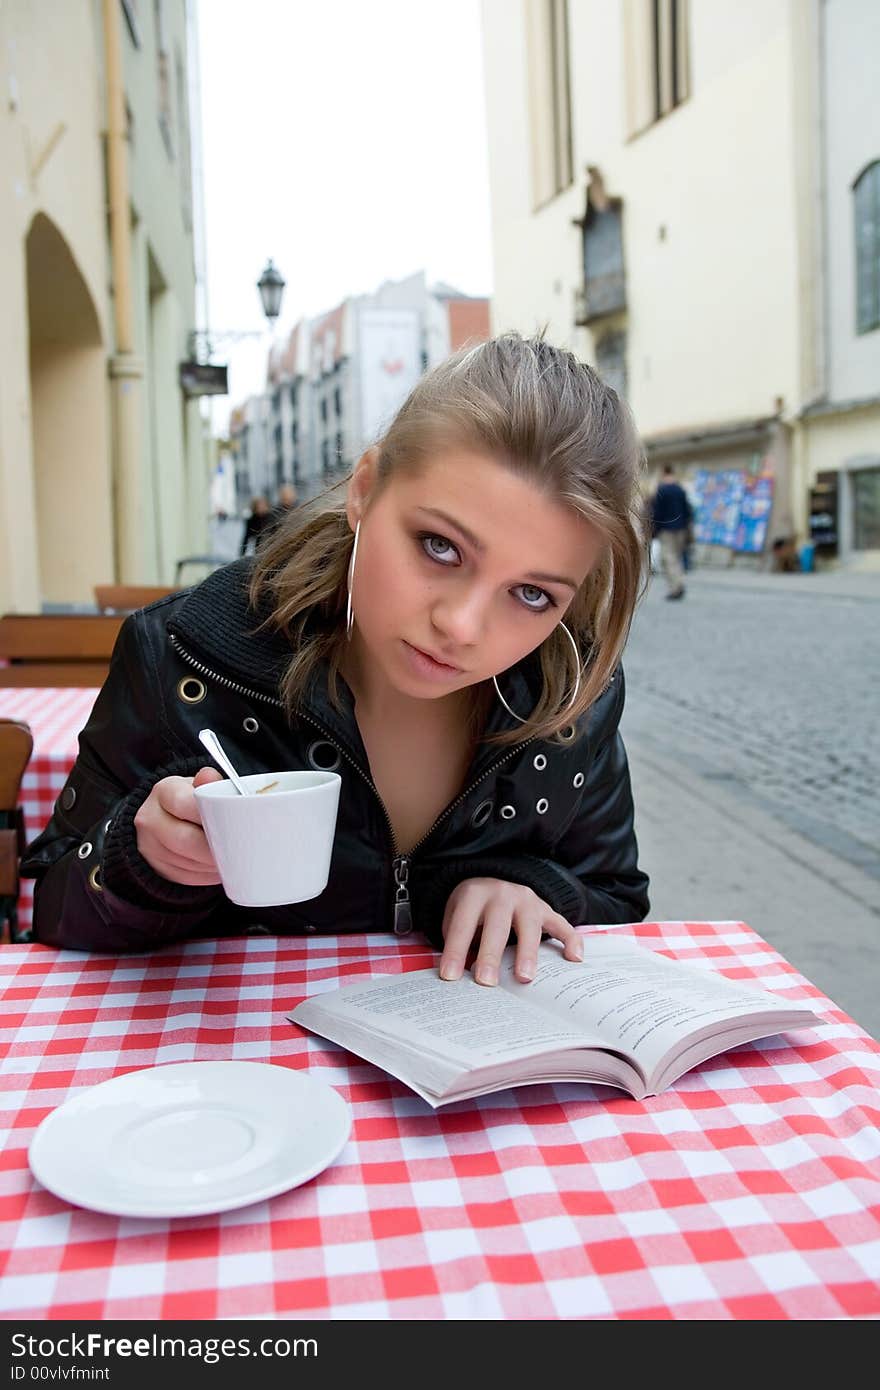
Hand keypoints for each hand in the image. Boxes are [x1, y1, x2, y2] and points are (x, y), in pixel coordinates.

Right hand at [133, 767, 223, 885]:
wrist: (160, 818)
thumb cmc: (188, 799)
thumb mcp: (195, 785)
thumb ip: (206, 782)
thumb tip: (209, 776)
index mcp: (163, 792)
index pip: (185, 804)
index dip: (212, 815)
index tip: (234, 822)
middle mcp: (150, 820)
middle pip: (186, 840)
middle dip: (216, 848)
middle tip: (240, 848)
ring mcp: (150, 848)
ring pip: (188, 863)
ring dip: (214, 864)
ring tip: (233, 857)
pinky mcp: (157, 870)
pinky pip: (187, 877)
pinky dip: (208, 874)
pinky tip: (218, 866)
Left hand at [439, 877, 582, 986]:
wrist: (494, 879)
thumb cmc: (472, 909)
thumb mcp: (456, 915)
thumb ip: (458, 941)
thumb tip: (458, 978)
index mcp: (474, 894)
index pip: (463, 926)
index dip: (455, 951)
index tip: (450, 977)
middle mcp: (502, 894)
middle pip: (497, 926)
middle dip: (491, 956)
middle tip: (486, 982)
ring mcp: (527, 900)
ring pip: (529, 927)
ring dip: (527, 953)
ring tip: (524, 978)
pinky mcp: (546, 909)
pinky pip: (561, 924)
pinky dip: (571, 940)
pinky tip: (574, 958)